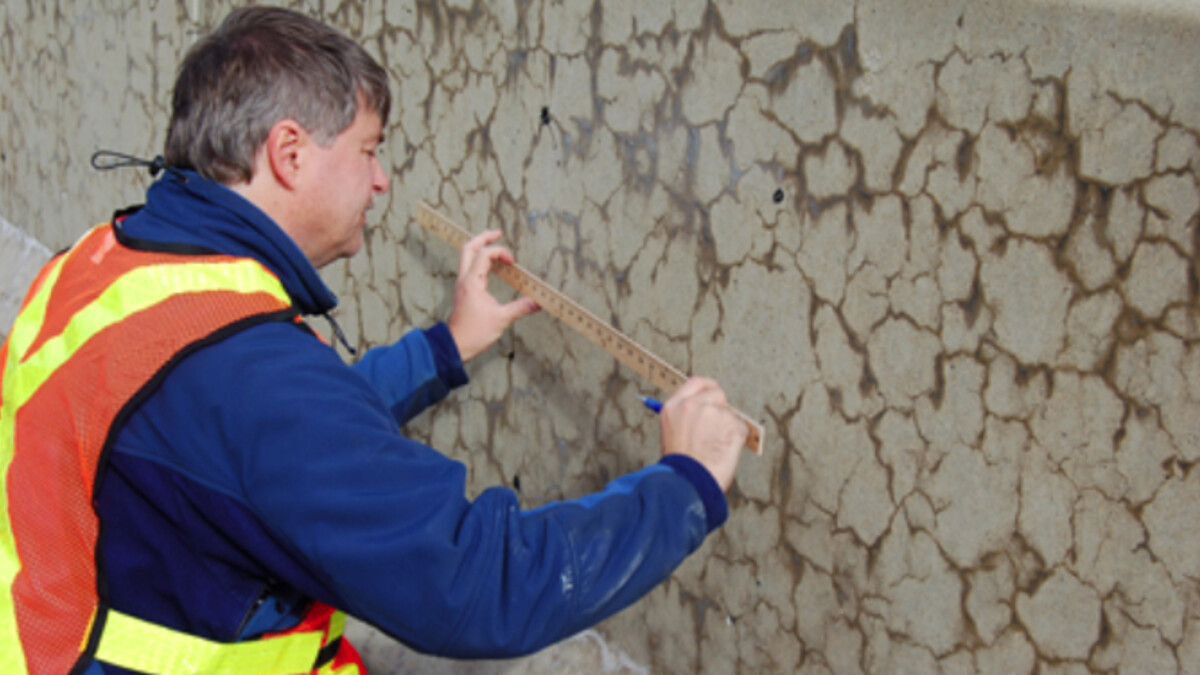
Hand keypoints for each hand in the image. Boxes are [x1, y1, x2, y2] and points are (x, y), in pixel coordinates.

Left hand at [447, 229, 539, 361]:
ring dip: (480, 247)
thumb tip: (539, 302)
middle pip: (468, 247)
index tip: (512, 263)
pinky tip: (490, 265)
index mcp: (472, 282)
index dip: (500, 252)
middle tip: (498, 232)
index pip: (484, 255)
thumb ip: (521, 307)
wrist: (455, 345)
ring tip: (494, 244)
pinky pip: (469, 267)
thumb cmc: (474, 333)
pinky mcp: (463, 291)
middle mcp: (464, 279)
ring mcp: (462, 284)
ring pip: (466, 256)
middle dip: (483, 237)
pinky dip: (479, 260)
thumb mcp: (502, 319)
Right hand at [659, 377, 747, 491]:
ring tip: (716, 447)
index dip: (708, 387)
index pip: (696, 383)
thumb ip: (686, 416)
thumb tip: (705, 410)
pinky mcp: (732, 424)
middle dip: (721, 407)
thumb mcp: (672, 431)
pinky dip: (737, 438)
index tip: (713, 392)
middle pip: (717, 393)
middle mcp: (693, 405)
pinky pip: (741, 427)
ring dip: (728, 426)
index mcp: (675, 406)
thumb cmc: (680, 464)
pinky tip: (724, 451)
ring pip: (730, 413)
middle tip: (717, 427)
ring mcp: (714, 413)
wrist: (689, 482)